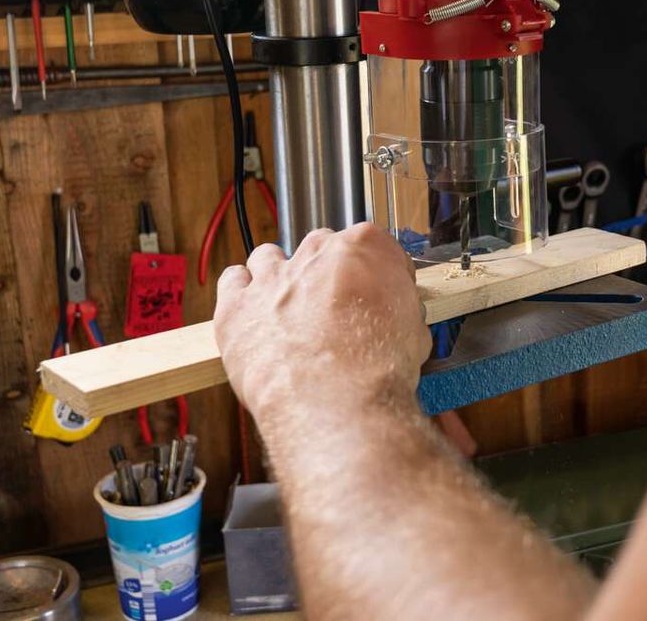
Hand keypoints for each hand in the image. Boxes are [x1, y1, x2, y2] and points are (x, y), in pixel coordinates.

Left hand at [214, 223, 431, 428]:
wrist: (334, 402)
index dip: (378, 274)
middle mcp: (315, 254)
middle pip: (319, 248)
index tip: (379, 294)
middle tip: (335, 308)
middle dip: (327, 274)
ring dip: (279, 276)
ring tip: (289, 307)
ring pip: (270, 258)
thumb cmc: (374, 369)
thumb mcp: (414, 332)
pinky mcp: (236, 306)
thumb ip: (398, 310)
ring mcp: (271, 278)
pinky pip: (232, 281)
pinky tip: (252, 310)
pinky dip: (240, 291)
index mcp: (364, 248)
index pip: (374, 246)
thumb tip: (393, 319)